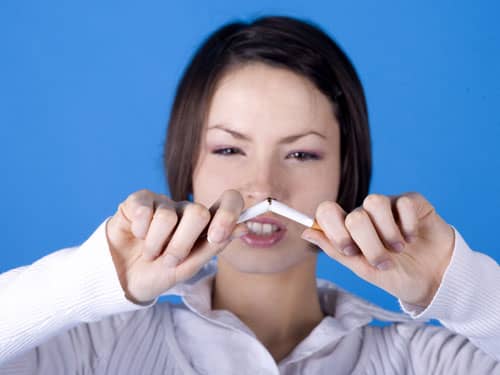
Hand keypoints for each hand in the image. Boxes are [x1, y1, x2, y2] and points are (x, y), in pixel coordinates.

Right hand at [106, 189, 246, 303]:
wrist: (122, 280)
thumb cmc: (159, 273)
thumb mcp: (188, 267)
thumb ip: (214, 246)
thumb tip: (244, 227)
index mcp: (205, 225)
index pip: (229, 201)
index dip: (227, 214)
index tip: (215, 237)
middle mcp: (186, 210)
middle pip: (198, 212)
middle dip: (181, 245)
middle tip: (168, 260)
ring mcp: (163, 203)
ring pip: (168, 216)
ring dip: (157, 244)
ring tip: (150, 253)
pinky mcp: (139, 201)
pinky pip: (144, 209)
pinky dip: (140, 230)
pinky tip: (136, 235)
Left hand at [301, 193, 454, 306]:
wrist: (434, 281)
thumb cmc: (396, 275)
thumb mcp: (363, 270)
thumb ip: (335, 250)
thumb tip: (305, 232)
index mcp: (348, 229)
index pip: (327, 211)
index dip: (333, 229)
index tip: (350, 251)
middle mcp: (366, 214)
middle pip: (354, 214)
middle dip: (369, 243)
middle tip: (384, 262)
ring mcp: (389, 206)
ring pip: (375, 202)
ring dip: (388, 233)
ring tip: (400, 249)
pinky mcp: (412, 202)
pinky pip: (403, 203)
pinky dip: (409, 225)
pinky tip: (414, 237)